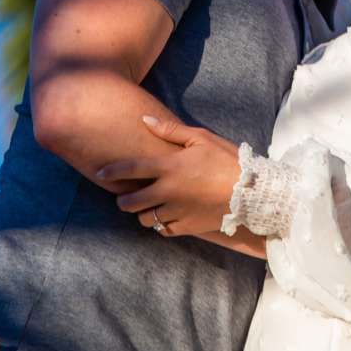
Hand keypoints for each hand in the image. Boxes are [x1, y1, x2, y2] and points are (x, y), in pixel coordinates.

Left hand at [98, 108, 241, 238]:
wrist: (250, 192)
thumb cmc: (226, 159)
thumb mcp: (200, 138)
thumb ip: (170, 131)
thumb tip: (145, 120)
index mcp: (169, 167)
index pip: (131, 169)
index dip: (111, 170)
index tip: (99, 172)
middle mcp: (168, 191)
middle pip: (131, 202)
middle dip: (123, 200)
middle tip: (124, 197)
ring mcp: (176, 211)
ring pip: (146, 219)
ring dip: (142, 214)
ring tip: (146, 208)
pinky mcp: (187, 227)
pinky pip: (164, 230)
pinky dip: (161, 225)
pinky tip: (165, 217)